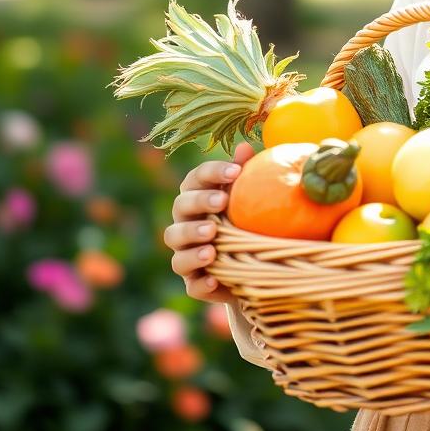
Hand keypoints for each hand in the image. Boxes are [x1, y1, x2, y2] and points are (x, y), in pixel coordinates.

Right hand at [165, 141, 255, 304]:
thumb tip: (245, 146)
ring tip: (212, 242)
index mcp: (197, 195)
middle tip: (221, 203)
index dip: (212, 172)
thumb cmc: (246, 217)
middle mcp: (184, 222)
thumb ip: (243, 172)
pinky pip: (191, 283)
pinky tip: (215, 279)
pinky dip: (201, 282)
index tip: (236, 172)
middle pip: (181, 206)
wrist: (253, 263)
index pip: (195, 178)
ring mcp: (185, 252)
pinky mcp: (194, 281)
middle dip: (199, 203)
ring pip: (176, 245)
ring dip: (192, 240)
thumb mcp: (247, 195)